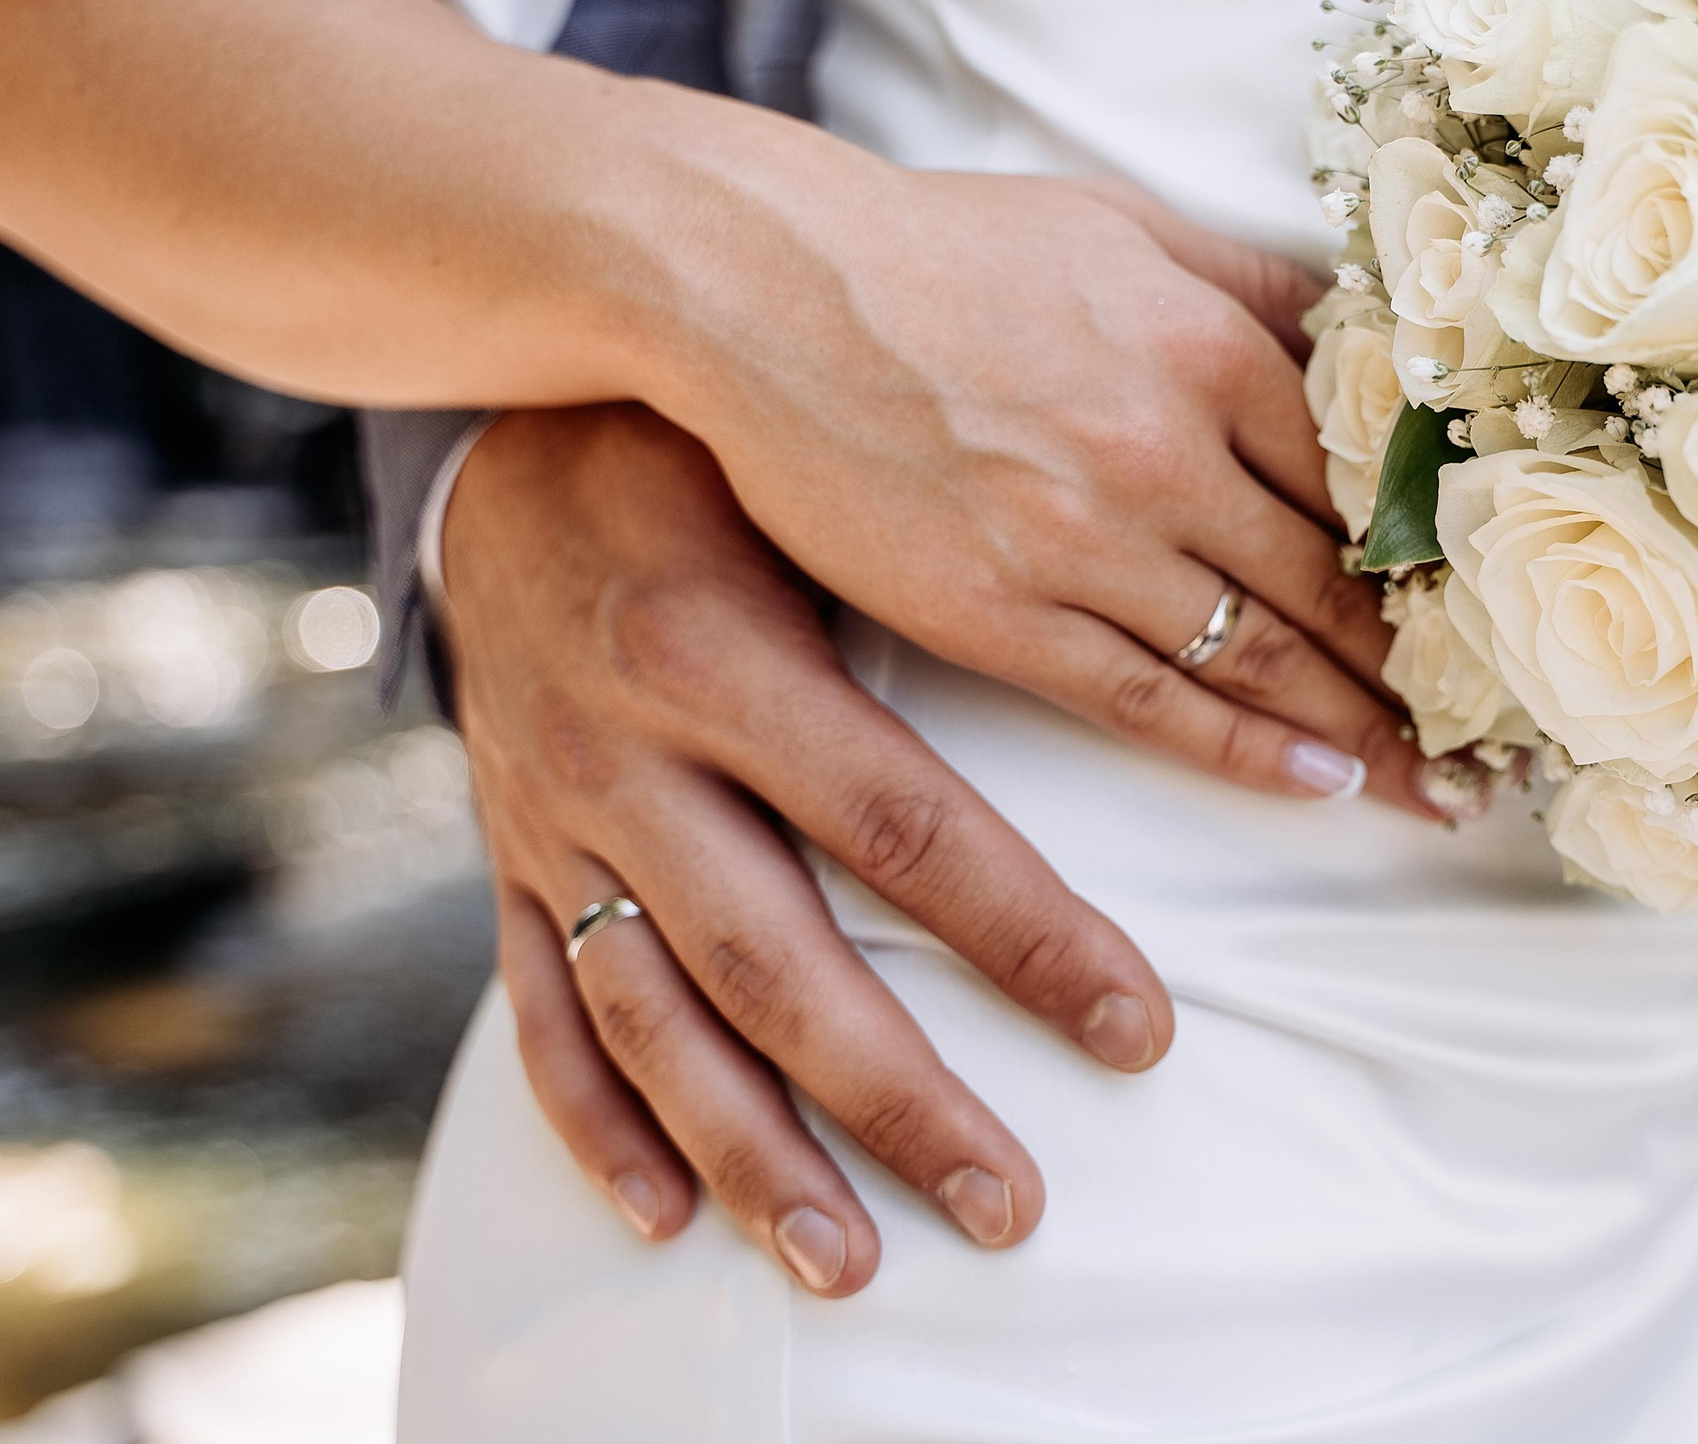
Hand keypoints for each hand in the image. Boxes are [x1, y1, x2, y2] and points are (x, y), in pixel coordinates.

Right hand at [441, 403, 1175, 1295]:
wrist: (494, 450)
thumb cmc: (710, 452)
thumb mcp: (823, 481)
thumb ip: (968, 565)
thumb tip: (1187, 619)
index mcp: (724, 656)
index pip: (903, 828)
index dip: (1030, 939)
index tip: (1144, 1032)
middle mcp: (628, 756)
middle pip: (778, 966)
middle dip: (900, 1100)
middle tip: (1014, 1210)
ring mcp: (554, 819)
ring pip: (656, 1018)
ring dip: (749, 1153)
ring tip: (849, 1262)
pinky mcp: (503, 855)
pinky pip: (535, 1009)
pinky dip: (591, 1122)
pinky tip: (659, 1217)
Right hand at [637, 162, 1443, 820]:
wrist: (762, 285)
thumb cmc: (941, 247)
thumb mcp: (1122, 225)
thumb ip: (1250, 285)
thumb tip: (1365, 329)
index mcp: (1208, 348)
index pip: (1364, 482)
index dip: (1444, 560)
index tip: (1505, 614)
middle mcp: (1166, 452)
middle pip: (1337, 585)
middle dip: (1434, 668)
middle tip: (1511, 733)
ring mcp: (1084, 542)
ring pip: (1262, 657)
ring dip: (1366, 730)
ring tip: (1443, 785)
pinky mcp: (999, 612)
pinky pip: (1152, 700)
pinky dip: (1249, 749)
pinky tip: (1324, 785)